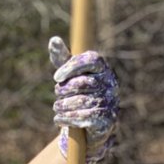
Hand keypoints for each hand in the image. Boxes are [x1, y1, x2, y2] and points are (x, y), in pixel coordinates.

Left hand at [48, 36, 118, 163]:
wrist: (91, 123)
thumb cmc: (79, 93)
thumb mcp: (70, 75)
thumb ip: (62, 58)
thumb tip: (53, 39)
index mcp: (102, 69)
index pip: (91, 60)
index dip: (72, 67)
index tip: (56, 77)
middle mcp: (110, 84)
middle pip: (82, 83)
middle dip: (64, 90)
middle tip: (58, 94)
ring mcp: (110, 102)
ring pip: (80, 102)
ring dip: (62, 106)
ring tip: (57, 107)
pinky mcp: (106, 120)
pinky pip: (83, 118)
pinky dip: (66, 118)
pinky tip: (59, 118)